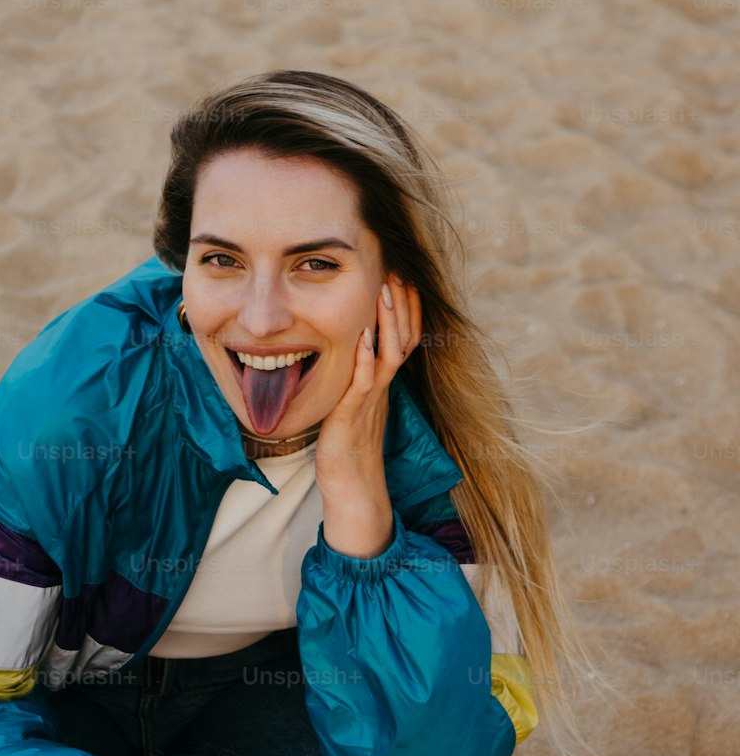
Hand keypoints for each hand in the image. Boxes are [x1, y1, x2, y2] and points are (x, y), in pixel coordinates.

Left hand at [314, 275, 421, 497]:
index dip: (407, 309)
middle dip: (403, 304)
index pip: (403, 338)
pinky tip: (363, 334)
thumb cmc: (348, 446)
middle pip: (403, 338)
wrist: (352, 484)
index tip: (404, 278)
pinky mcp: (354, 413)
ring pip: (389, 354)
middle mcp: (382, 387)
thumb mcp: (356, 403)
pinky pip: (364, 381)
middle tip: (400, 270)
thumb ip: (359, 379)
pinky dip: (366, 357)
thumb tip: (353, 354)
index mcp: (383, 382)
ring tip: (387, 290)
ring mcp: (371, 399)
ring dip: (389, 321)